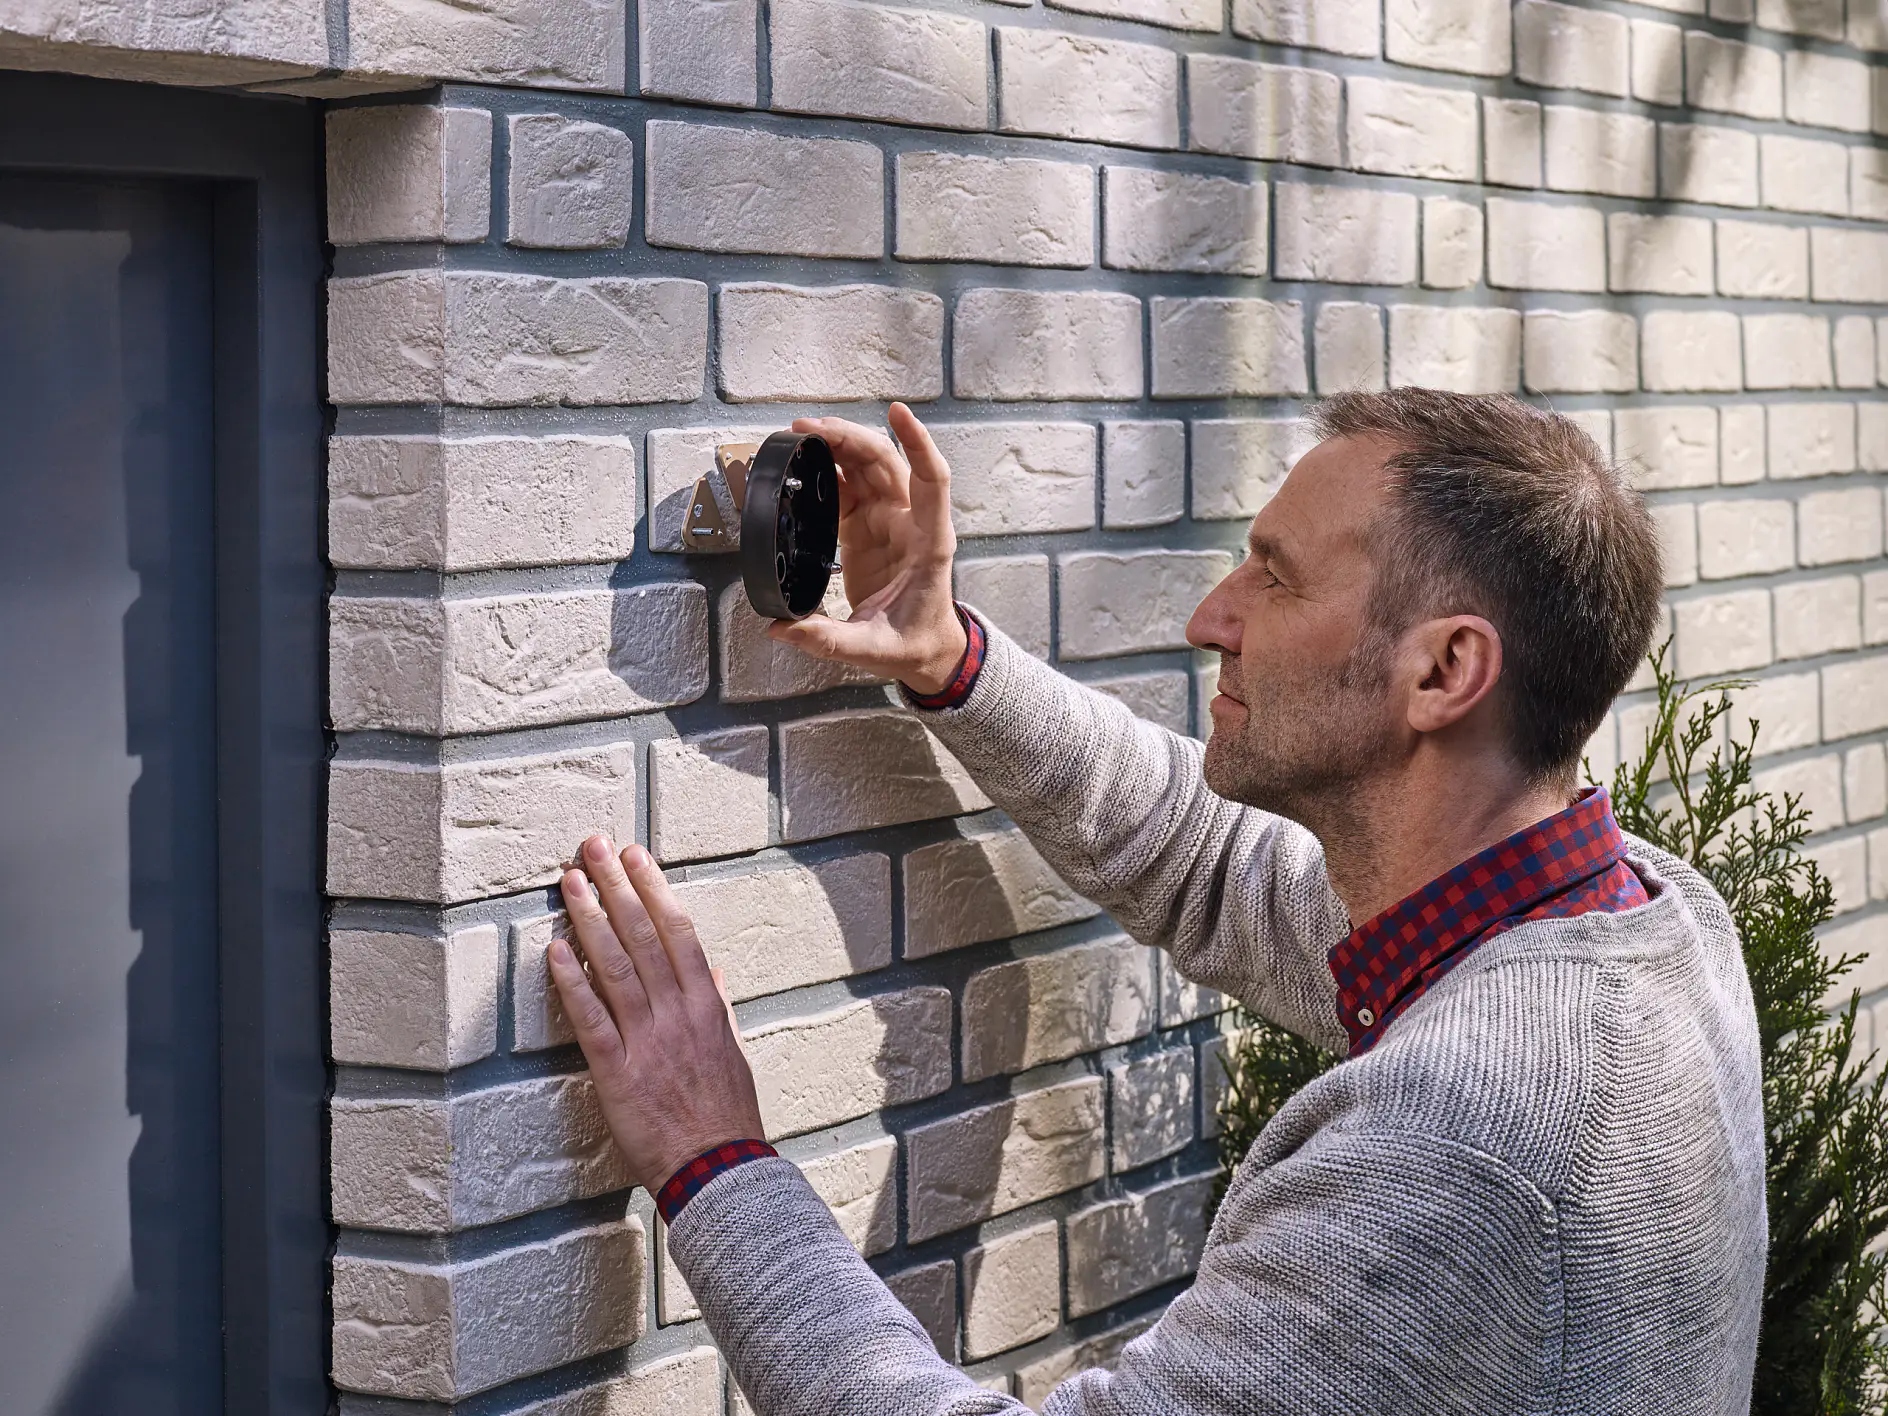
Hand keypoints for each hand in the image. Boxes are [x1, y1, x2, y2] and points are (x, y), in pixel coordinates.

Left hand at [546, 834, 765, 1194]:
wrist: (720, 1170)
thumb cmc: (726, 1115)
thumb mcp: (732, 1052)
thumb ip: (717, 1006)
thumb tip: (710, 971)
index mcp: (705, 1006)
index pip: (678, 932)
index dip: (654, 890)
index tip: (635, 857)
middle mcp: (677, 1014)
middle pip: (643, 937)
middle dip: (616, 887)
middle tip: (593, 847)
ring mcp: (647, 1041)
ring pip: (615, 968)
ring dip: (590, 920)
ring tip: (571, 882)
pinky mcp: (618, 1073)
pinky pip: (592, 1020)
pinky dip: (572, 984)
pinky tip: (555, 951)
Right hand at [767, 402, 966, 696]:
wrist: (926, 650)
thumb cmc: (913, 644)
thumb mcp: (872, 651)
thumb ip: (827, 640)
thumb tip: (781, 628)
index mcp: (927, 543)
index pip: (932, 480)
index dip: (918, 443)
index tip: (898, 412)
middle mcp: (911, 522)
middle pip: (887, 462)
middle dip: (850, 437)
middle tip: (808, 428)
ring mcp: (889, 521)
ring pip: (869, 466)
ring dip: (839, 444)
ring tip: (801, 434)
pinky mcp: (868, 527)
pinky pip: (852, 487)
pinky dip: (831, 469)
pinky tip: (807, 460)